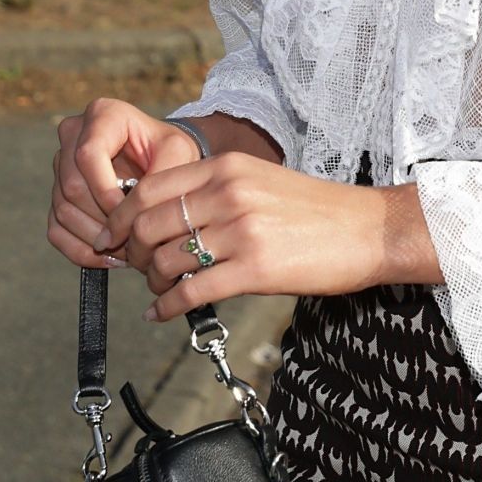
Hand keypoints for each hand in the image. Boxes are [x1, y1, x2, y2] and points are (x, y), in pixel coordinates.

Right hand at [48, 97, 199, 268]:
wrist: (163, 160)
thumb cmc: (171, 152)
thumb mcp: (179, 153)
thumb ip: (162, 173)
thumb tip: (133, 211)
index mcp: (102, 115)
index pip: (87, 156)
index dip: (106, 191)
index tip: (133, 214)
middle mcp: (73, 134)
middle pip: (72, 187)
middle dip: (104, 220)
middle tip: (135, 241)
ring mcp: (60, 165)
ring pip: (63, 210)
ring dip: (95, 239)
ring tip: (129, 253)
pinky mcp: (56, 194)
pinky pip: (56, 229)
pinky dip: (79, 251)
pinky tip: (109, 258)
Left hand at [92, 153, 403, 321]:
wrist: (370, 229)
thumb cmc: (316, 210)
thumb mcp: (260, 180)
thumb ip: (214, 190)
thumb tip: (162, 214)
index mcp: (226, 167)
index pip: (148, 188)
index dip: (119, 216)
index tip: (111, 235)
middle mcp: (229, 194)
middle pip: (147, 224)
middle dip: (129, 251)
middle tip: (132, 266)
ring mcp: (242, 231)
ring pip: (165, 260)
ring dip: (151, 281)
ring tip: (158, 289)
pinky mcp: (255, 269)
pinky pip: (192, 291)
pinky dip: (167, 307)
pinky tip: (163, 313)